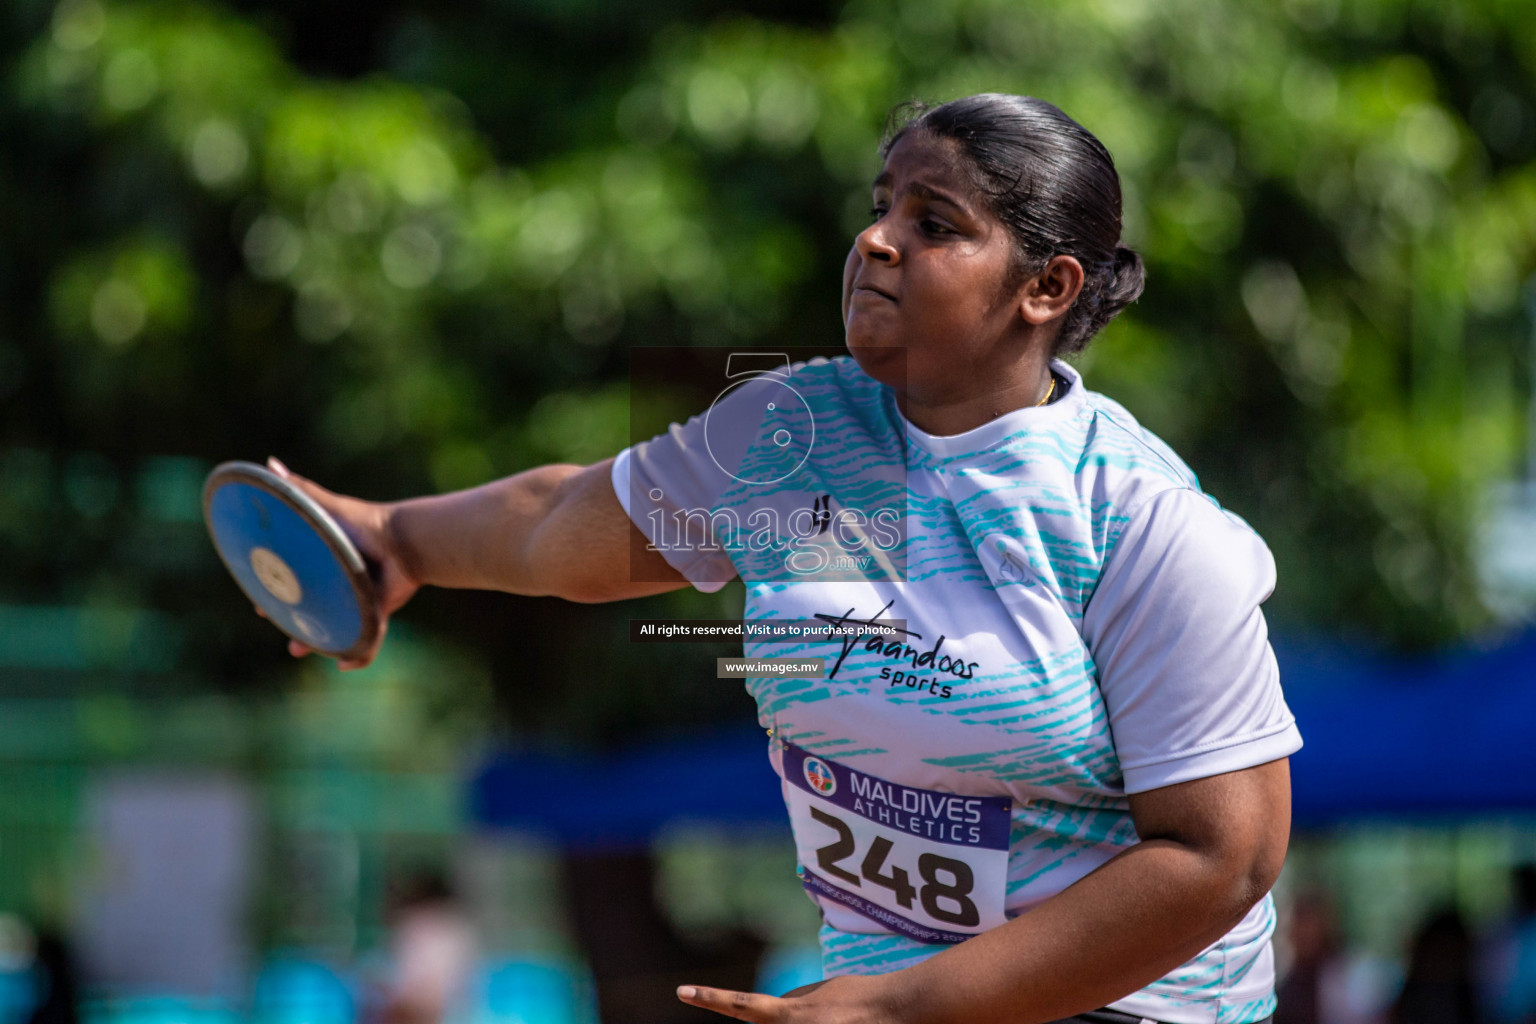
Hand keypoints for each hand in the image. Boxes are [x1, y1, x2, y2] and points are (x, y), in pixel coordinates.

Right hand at [261, 457, 420, 669]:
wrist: (403, 542)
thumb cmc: (364, 523)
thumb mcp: (325, 508)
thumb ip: (299, 490)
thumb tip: (268, 465)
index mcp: (324, 564)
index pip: (294, 582)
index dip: (276, 595)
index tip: (260, 605)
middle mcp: (339, 585)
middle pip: (312, 611)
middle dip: (296, 626)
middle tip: (284, 637)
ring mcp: (357, 602)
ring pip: (336, 632)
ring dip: (320, 645)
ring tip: (301, 651)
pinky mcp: (377, 615)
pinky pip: (366, 643)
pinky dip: (357, 657)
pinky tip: (345, 665)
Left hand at [676, 973, 898, 1023]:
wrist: (896, 1011)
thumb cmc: (856, 996)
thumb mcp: (815, 994)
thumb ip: (787, 1005)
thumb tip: (765, 1014)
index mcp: (787, 1015)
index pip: (740, 1005)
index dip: (710, 998)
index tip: (682, 991)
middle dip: (780, 1021)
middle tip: (819, 1014)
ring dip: (808, 1022)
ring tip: (833, 1019)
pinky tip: (840, 1020)